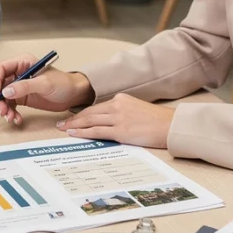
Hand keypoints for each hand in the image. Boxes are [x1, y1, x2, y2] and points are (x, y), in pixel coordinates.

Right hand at [0, 53, 94, 124]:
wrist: (74, 95)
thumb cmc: (63, 83)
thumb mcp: (44, 84)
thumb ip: (24, 87)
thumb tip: (5, 91)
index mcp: (23, 63)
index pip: (1, 69)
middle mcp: (19, 74)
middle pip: (0, 85)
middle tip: (3, 110)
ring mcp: (20, 86)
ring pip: (4, 97)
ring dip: (5, 108)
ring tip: (11, 117)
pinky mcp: (22, 97)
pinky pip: (11, 105)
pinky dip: (12, 113)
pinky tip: (17, 119)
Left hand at [57, 93, 174, 147]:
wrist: (171, 126)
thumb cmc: (157, 121)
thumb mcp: (137, 109)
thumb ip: (122, 112)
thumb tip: (109, 121)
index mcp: (121, 99)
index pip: (96, 107)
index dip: (82, 113)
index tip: (72, 117)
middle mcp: (118, 106)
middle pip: (89, 112)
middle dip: (73, 118)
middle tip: (61, 123)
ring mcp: (118, 118)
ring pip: (90, 120)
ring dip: (74, 125)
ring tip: (64, 129)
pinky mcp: (121, 131)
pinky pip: (97, 131)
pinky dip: (83, 132)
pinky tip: (74, 134)